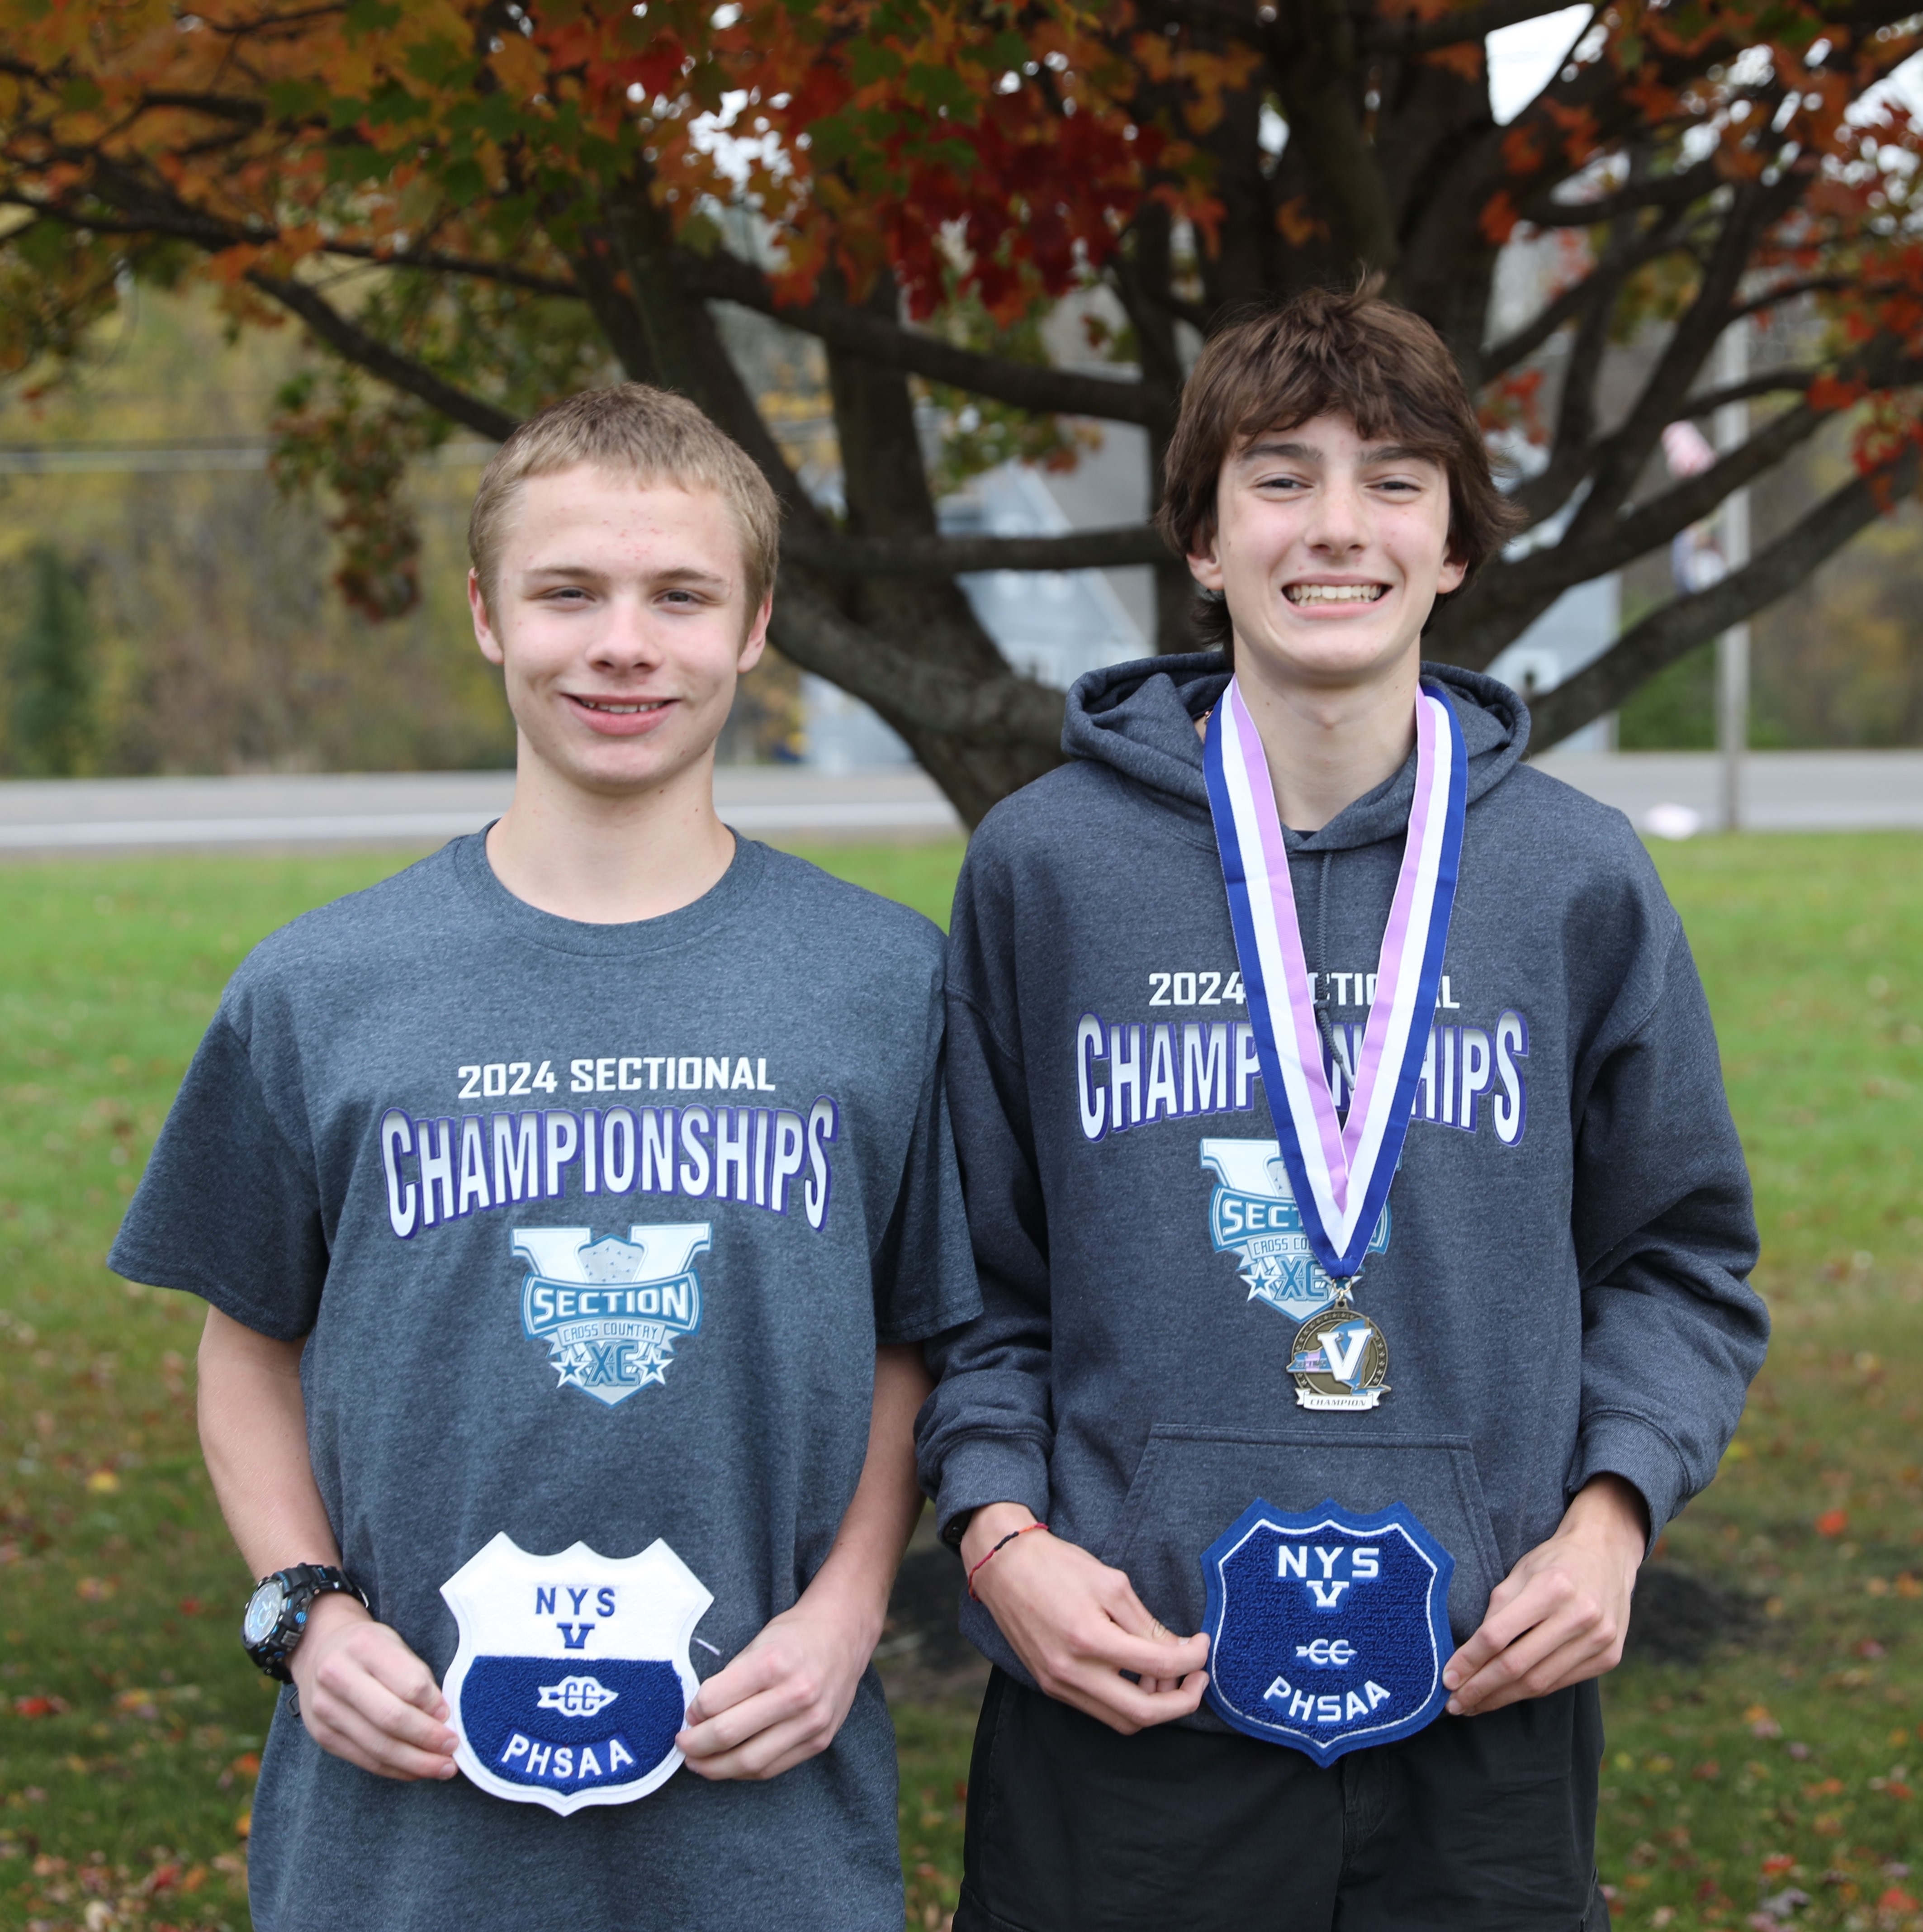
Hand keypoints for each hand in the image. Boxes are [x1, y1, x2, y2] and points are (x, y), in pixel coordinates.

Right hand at [287, 1592, 458, 1780]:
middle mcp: (338, 1676)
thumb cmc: (370, 1648)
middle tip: (453, 1748)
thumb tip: (441, 1718)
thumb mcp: (395, 1645)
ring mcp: (325, 1709)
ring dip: (415, 1763)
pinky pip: (364, 1760)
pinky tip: (415, 1770)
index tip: (451, 1717)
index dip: (434, 1705)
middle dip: (428, 1739)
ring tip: (443, 1768)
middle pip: (391, 1719)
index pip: (408, 1683)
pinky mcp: (322, 1736)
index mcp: (364, 1645)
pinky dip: (395, 1769)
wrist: (320, 1650)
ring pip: (377, 1747)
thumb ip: (416, 1676)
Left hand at [676, 1591, 878, 1781]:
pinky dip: (745, 1770)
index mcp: (773, 1662)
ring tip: (698, 1763)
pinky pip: (773, 1768)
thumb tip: (695, 1717)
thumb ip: (730, 1679)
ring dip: (715, 1767)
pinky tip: (730, 1764)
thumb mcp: (758, 1642)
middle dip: (695, 1745)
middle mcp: (796, 1693)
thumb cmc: (794, 1635)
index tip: (686, 1715)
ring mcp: (811, 1721)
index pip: (714, 1700)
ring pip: (750, 1761)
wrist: (844, 1633)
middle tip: (681, 1745)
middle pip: (728, 1734)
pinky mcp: (820, 1740)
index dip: (692, 1712)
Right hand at [961, 1504, 1208, 1735]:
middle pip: (1143, 1714)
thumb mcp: (1110, 1582)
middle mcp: (1072, 1672)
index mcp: (1090, 1638)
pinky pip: (1099, 1709)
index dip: (1192, 1658)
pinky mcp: (1050, 1686)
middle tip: (1199, 1678)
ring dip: (1154, 1706)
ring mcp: (1058, 1684)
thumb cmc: (1057, 1566)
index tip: (1203, 1645)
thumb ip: (1145, 1623)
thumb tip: (1180, 1652)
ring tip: (1167, 1674)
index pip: (1159, 1665)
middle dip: (1182, 1701)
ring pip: (1121, 1721)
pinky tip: (1136, 1675)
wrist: (1003, 1566)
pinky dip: (1126, 1701)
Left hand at [1442, 1475, 1647, 1716]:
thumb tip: (1469, 1654)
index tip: (1446, 1679)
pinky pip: (1560, 1683)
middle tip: (1454, 1704)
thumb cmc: (1554, 1561)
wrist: (1607, 1553)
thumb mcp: (1520, 1572)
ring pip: (1540, 1683)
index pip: (1498, 1635)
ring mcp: (1599, 1639)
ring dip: (1502, 1698)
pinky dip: (1530, 1692)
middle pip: (1518, 1666)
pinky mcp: (1609, 1657)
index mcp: (1551, 1588)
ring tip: (1475, 1705)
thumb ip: (1496, 1610)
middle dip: (1481, 1689)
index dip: (1469, 1660)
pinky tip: (1508, 1695)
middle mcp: (1579, 1616)